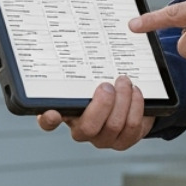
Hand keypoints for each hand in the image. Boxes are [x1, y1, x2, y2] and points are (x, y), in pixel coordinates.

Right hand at [36, 75, 153, 149]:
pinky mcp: (124, 141)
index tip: (53, 112)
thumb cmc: (103, 86)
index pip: (49, 121)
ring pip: (114, 125)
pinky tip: (135, 92)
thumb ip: (83, 71)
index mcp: (67, 112)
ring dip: (123, 99)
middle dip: (102, 104)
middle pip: (88, 127)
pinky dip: (135, 105)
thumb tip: (81, 43)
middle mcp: (82, 130)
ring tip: (125, 82)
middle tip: (108, 85)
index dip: (49, 120)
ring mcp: (103, 138)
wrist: (128, 101)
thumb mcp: (90, 78)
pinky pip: (132, 126)